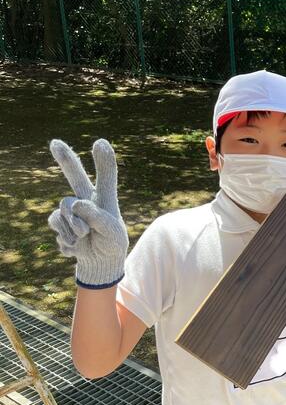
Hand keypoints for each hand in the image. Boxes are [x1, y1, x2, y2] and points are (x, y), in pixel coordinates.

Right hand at [48, 139, 128, 287]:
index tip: (100, 142)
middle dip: (66, 160)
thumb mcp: (111, 231)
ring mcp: (71, 211)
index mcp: (104, 198)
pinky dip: (67, 237)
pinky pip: (57, 224)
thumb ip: (96, 216)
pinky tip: (76, 245)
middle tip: (55, 143)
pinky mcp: (60, 223)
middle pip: (75, 177)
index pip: (105, 177)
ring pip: (64, 207)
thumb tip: (77, 204)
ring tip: (85, 235)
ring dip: (74, 225)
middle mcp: (86, 200)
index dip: (103, 161)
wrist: (99, 261)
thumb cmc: (111, 243)